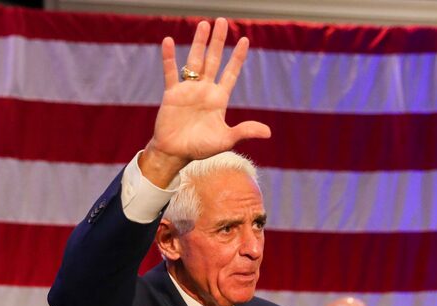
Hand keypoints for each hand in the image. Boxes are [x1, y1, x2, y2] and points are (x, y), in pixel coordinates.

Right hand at [141, 17, 270, 186]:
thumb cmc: (200, 148)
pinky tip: (169, 41)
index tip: (244, 39)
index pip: (231, 72)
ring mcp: (188, 90)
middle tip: (222, 21)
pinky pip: (170, 72)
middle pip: (213, 60)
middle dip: (218, 41)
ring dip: (199, 43)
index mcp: (219, 99)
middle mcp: (204, 90)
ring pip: (194, 61)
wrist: (175, 154)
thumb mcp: (225, 140)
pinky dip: (169, 57)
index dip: (237, 57)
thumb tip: (268, 132)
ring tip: (204, 24)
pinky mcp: (172, 94)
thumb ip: (244, 131)